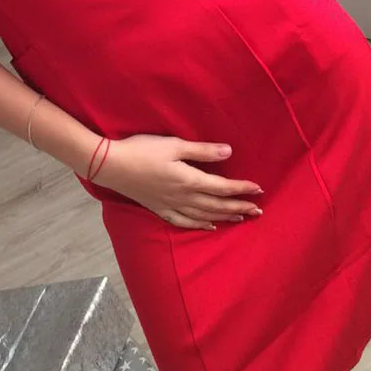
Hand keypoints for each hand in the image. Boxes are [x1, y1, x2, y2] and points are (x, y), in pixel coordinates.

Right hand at [94, 134, 263, 230]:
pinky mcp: (159, 208)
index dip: (241, 189)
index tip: (258, 189)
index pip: (222, 187)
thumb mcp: (174, 145)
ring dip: (224, 216)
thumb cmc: (142, 150)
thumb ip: (202, 150)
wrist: (111, 165)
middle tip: (258, 209)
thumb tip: (229, 151)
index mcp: (189, 180)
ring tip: (241, 217)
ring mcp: (170, 205)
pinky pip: (184, 221)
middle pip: (217, 205)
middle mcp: (183, 197)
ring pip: (204, 215)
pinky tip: (210, 225)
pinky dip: (200, 224)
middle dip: (239, 206)